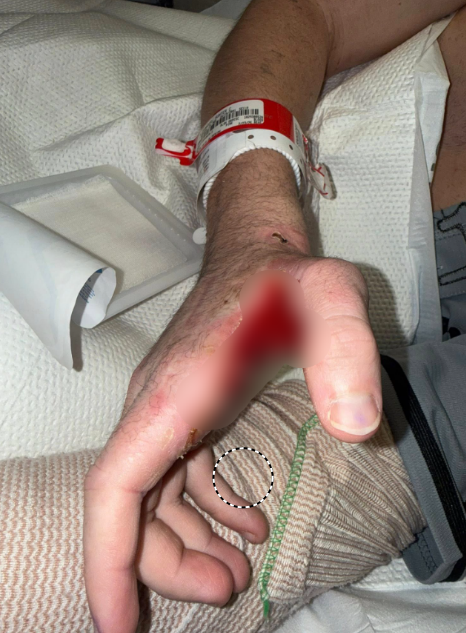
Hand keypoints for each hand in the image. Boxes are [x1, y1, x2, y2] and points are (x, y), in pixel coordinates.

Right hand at [83, 239, 380, 632]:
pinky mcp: (188, 409)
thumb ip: (344, 350)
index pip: (115, 486)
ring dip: (185, 543)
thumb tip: (355, 428)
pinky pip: (180, 475)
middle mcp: (157, 406)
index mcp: (174, 393)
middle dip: (166, 563)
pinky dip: (207, 509)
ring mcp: (168, 409)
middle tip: (229, 588)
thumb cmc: (284, 274)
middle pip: (132, 506)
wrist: (257, 249)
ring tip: (237, 573)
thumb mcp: (327, 297)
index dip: (108, 558)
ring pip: (152, 496)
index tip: (114, 623)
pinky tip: (249, 524)